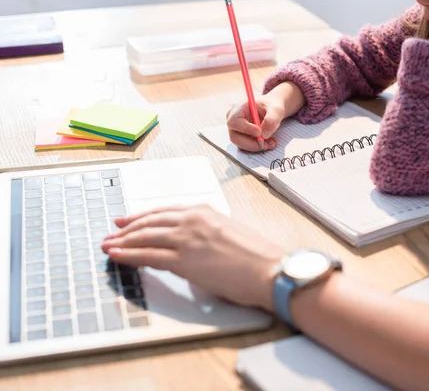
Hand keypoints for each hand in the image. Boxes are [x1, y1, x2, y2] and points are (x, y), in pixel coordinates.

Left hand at [101, 205, 283, 310]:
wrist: (269, 269)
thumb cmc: (258, 255)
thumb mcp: (231, 232)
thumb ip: (210, 232)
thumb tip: (197, 243)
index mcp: (205, 211)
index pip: (165, 211)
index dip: (143, 216)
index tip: (129, 220)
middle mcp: (192, 220)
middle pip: (150, 221)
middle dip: (127, 227)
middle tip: (112, 232)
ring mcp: (186, 239)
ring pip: (144, 236)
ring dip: (122, 241)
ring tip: (107, 245)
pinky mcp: (183, 260)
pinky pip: (147, 256)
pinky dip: (128, 255)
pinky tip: (116, 255)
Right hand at [226, 81, 305, 151]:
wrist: (272, 110)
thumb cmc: (271, 106)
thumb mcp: (276, 110)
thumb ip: (272, 120)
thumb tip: (264, 135)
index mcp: (239, 107)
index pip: (234, 121)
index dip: (245, 129)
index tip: (259, 132)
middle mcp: (234, 119)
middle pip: (234, 137)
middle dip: (251, 143)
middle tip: (265, 144)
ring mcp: (237, 130)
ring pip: (241, 144)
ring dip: (256, 146)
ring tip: (271, 143)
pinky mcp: (242, 138)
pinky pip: (247, 146)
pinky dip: (258, 147)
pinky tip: (269, 143)